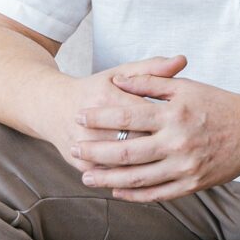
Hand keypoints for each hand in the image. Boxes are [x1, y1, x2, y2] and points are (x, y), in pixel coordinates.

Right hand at [38, 55, 188, 174]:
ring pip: (123, 163)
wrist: (53, 108)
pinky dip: (130, 178)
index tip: (186, 124)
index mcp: (107, 97)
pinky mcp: (81, 165)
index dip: (167, 121)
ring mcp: (85, 147)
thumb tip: (182, 60)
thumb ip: (152, 68)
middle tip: (182, 149)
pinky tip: (151, 176)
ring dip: (148, 166)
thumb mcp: (120, 73)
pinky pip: (110, 176)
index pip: (143, 113)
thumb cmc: (96, 88)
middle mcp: (93, 124)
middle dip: (160, 146)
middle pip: (135, 140)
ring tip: (170, 163)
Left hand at [69, 65, 239, 202]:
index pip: (127, 115)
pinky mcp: (192, 183)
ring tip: (87, 176)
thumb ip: (151, 81)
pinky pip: (157, 193)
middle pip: (125, 150)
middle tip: (73, 147)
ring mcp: (185, 165)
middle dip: (95, 150)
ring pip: (137, 176)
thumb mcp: (187, 86)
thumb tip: (120, 80)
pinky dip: (134, 194)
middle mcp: (178, 141)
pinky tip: (117, 191)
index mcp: (174, 114)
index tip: (80, 116)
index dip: (99, 116)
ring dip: (107, 178)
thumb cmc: (219, 104)